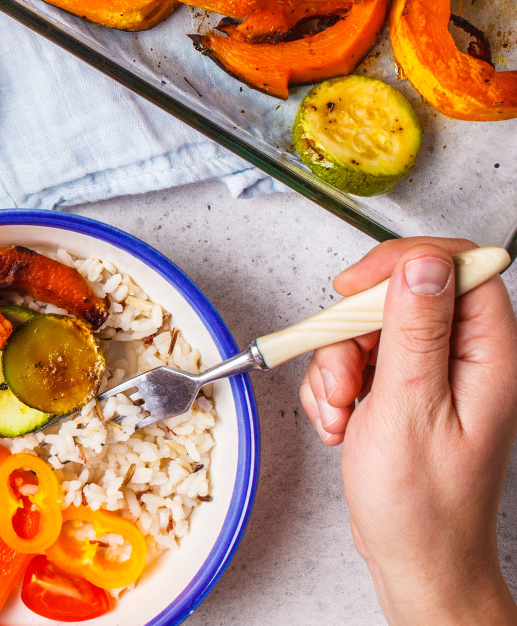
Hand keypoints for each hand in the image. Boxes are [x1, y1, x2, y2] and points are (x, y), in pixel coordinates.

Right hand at [299, 237, 516, 625]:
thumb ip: (415, 330)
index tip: (356, 288)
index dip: (405, 265)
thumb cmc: (423, 504)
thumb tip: (422, 264)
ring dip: (337, 366)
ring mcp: (434, 376)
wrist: (414, 558)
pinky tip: (341, 423)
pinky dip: (334, 388)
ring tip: (341, 412)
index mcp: (489, 356)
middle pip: (402, 298)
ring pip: (370, 330)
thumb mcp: (410, 408)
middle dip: (354, 332)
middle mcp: (466, 360)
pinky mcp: (403, 391)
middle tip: (343, 374)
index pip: (459, 268)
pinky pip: (357, 361)